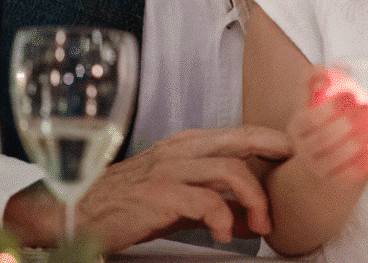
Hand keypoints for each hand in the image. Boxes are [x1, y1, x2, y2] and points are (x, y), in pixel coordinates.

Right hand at [55, 125, 289, 252]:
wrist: (73, 212)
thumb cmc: (124, 204)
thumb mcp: (175, 200)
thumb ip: (213, 203)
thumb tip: (247, 217)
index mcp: (184, 146)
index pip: (238, 134)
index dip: (270, 140)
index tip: (293, 154)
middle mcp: (179, 151)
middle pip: (241, 141)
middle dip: (273, 154)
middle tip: (291, 178)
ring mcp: (169, 171)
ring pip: (230, 171)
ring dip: (254, 200)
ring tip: (259, 225)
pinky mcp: (159, 195)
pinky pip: (206, 202)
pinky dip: (224, 219)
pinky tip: (224, 234)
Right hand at [287, 69, 367, 184]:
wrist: (327, 156)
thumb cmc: (325, 121)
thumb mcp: (315, 101)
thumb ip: (314, 81)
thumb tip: (323, 73)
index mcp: (296, 129)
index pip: (310, 119)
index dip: (331, 107)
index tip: (352, 95)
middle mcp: (302, 151)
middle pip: (324, 138)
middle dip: (348, 122)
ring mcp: (317, 169)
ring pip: (337, 158)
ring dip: (358, 141)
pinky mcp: (334, 183)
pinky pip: (349, 175)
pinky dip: (364, 163)